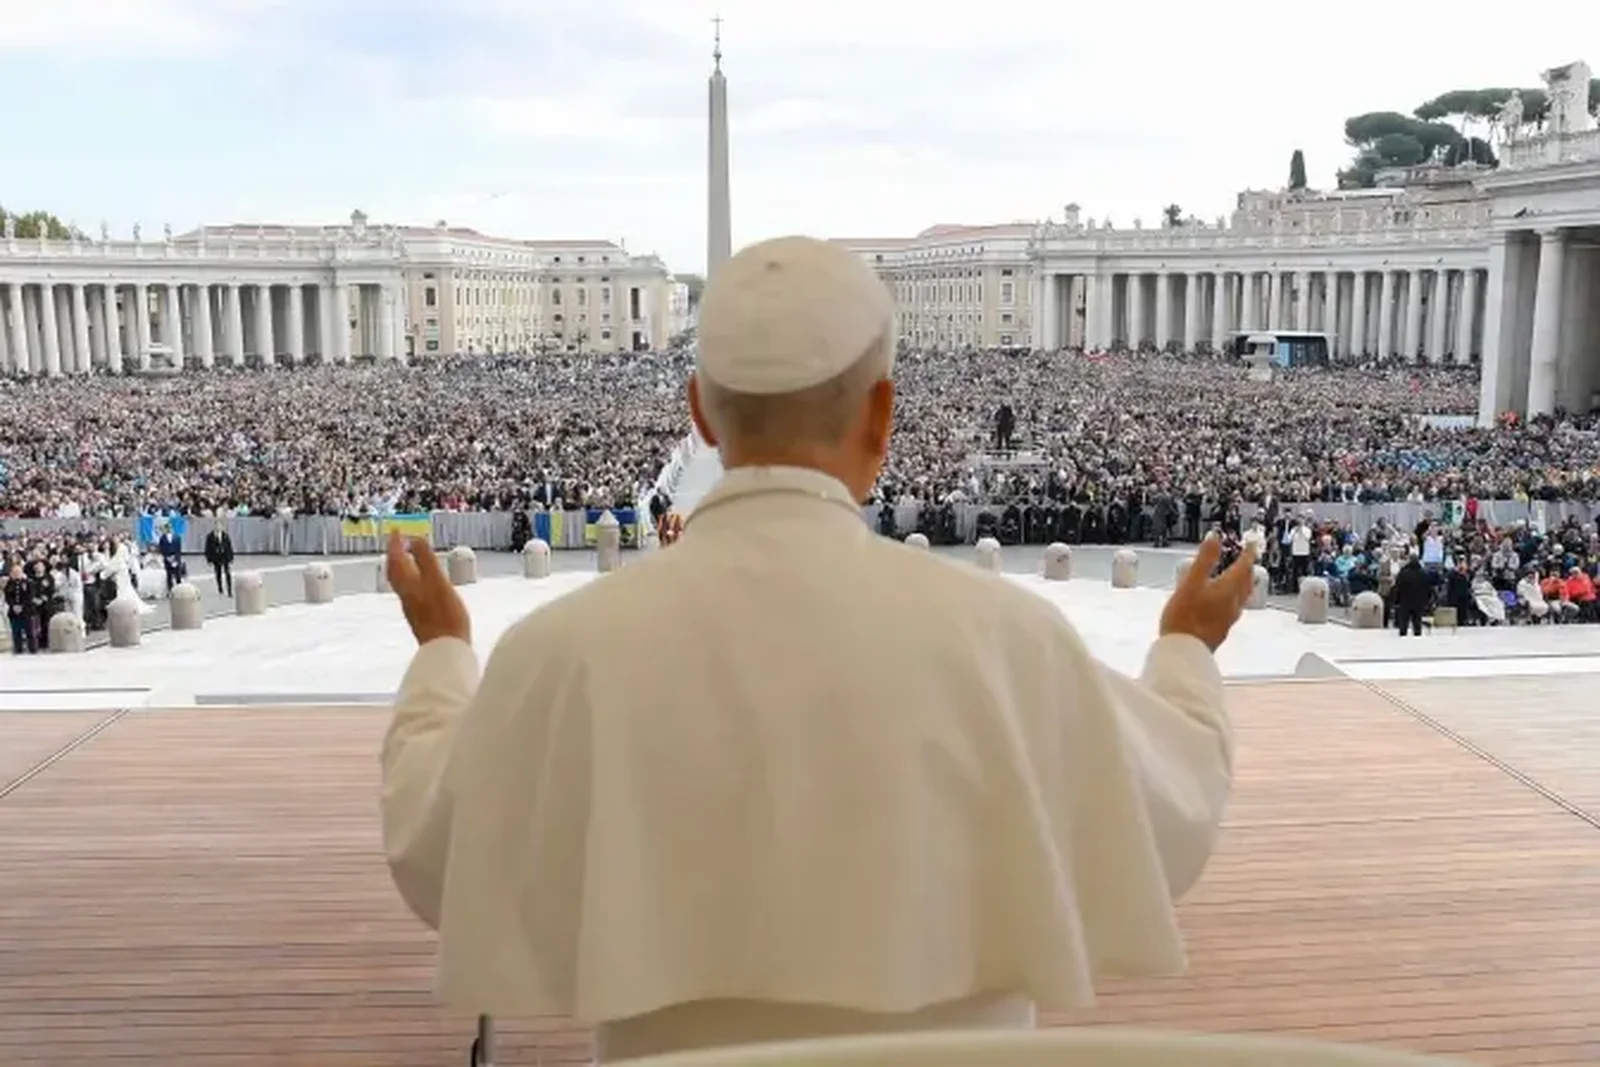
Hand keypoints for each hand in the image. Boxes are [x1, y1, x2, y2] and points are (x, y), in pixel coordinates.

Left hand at [386, 531, 470, 646]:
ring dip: (401, 567)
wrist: (445, 648)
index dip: (395, 543)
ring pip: (399, 582)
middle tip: (397, 543)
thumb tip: (414, 539)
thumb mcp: (438, 581)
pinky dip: (410, 579)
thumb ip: (426, 560)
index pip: (396, 558)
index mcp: (408, 583)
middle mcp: (406, 594)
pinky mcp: (419, 616)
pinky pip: (408, 591)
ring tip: (407, 559)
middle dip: (394, 555)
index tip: (396, 530)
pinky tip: (420, 583)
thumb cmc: (444, 614)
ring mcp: (411, 606)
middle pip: (394, 571)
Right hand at [1160, 534, 1256, 651]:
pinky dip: (1232, 600)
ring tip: (1239, 579)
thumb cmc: (1184, 617)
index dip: (1248, 553)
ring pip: (1241, 597)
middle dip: (1247, 569)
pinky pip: (1232, 610)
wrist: (1183, 651)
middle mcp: (1232, 603)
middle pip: (1246, 582)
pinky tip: (1223, 604)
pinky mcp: (1220, 630)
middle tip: (1248, 560)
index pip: (1243, 567)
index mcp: (1227, 589)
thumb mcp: (1191, 582)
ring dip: (1242, 584)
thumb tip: (1215, 538)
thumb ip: (1204, 559)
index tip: (1252, 544)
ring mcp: (1228, 618)